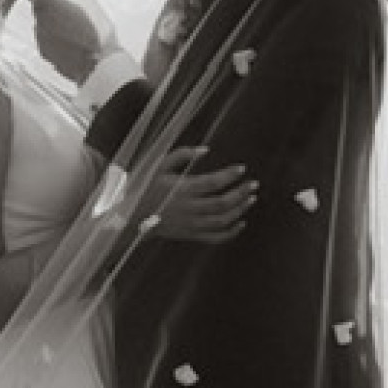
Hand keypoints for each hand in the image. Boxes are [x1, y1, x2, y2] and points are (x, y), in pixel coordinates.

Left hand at [27, 0, 116, 83]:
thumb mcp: (87, 0)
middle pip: (38, 3)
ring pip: (41, 21)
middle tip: (66, 5)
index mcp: (49, 0)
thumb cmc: (96, 30)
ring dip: (51, 19)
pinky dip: (53, 35)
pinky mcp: (42, 50)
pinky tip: (68, 39)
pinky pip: (44, 37)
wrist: (96, 65)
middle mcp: (39, 16)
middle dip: (48, 1)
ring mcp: (39, 35)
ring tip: (71, 25)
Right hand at [136, 147, 257, 243]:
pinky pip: (215, 237)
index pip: (212, 182)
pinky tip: (241, 223)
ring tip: (251, 199)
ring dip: (239, 210)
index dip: (229, 175)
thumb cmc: (147, 188)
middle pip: (222, 203)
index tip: (241, 168)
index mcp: (181, 189)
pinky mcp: (191, 235)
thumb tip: (205, 149)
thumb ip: (181, 155)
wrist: (133, 217)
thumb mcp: (158, 166)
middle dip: (241, 193)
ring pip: (222, 220)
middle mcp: (188, 208)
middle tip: (254, 184)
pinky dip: (231, 233)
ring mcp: (191, 224)